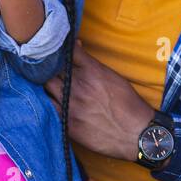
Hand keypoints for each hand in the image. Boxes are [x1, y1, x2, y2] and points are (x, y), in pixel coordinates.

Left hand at [44, 41, 154, 161]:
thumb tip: (77, 46)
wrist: (135, 133)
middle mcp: (78, 85)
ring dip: (46, 83)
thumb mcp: (113, 76)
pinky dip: (47, 102)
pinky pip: (48, 107)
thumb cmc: (128, 104)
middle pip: (51, 68)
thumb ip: (91, 63)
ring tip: (49, 85)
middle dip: (50, 66)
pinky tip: (50, 101)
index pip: (66, 51)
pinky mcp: (67, 122)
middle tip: (49, 68)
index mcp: (92, 70)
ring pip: (45, 86)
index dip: (61, 49)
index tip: (58, 51)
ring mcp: (70, 104)